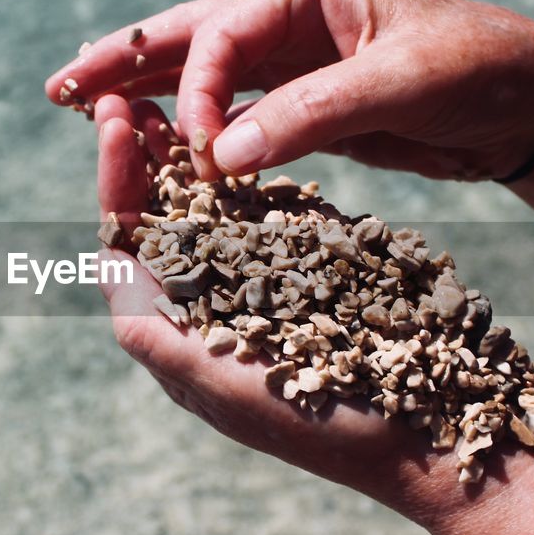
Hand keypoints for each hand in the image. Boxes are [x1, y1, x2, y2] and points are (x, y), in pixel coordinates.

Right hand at [48, 0, 533, 181]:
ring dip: (143, 92)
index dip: (195, 93)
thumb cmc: (478, 72)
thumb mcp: (402, 85)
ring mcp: (293, 62)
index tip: (196, 153)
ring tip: (80, 108)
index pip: (221, 37)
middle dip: (121, 63)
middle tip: (58, 88)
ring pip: (200, 74)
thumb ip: (315, 113)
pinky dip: (191, 128)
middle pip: (185, 38)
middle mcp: (290, 20)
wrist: (526, 104)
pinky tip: (158, 145)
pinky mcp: (305, 104)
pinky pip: (233, 114)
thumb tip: (223, 156)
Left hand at [92, 94, 512, 520]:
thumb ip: (161, 338)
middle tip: (131, 97)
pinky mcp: (308, 267)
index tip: (118, 121)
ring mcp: (258, 281)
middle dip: (140, 158)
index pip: (129, 246)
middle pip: (157, 219)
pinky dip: (244, 171)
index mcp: (180, 333)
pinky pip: (265, 213)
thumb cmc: (326, 427)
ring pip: (205, 209)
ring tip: (168, 102)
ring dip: (181, 155)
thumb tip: (108, 274)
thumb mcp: (229, 388)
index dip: (116, 181)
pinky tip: (236, 129)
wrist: (426, 437)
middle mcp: (208, 304)